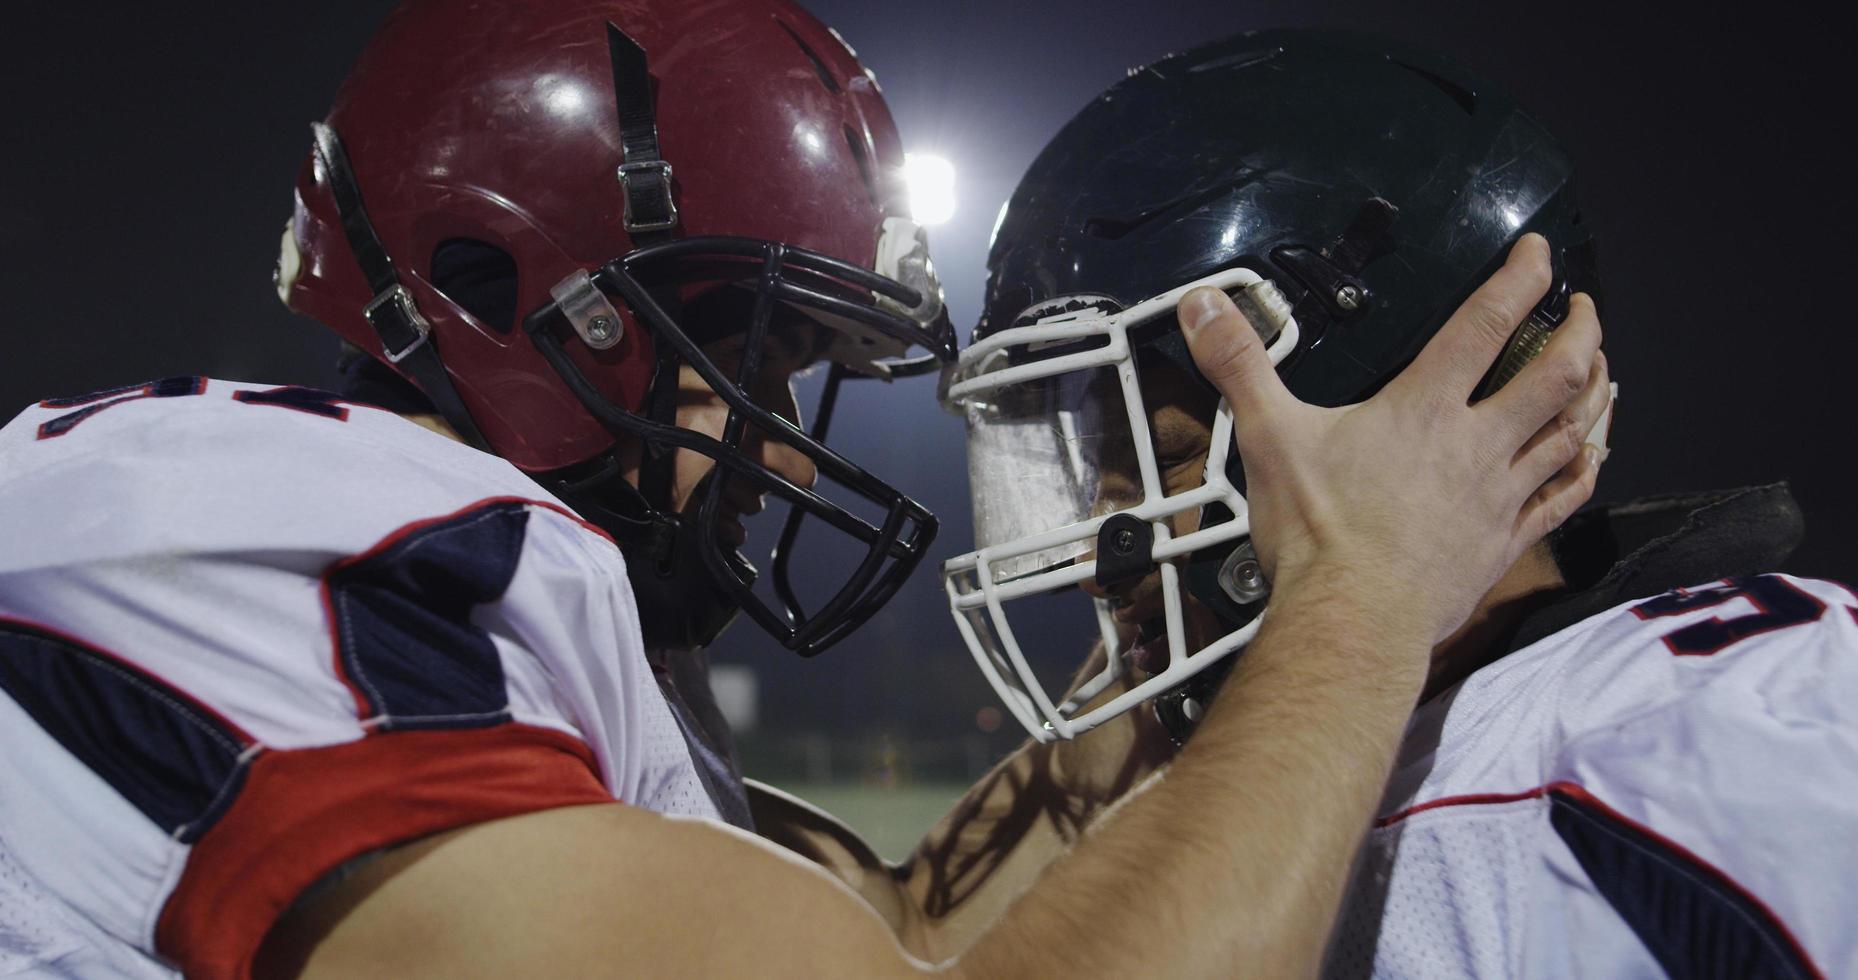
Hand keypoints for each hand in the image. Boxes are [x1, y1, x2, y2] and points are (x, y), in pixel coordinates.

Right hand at [1179, 234, 1607, 643]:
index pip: (1485, 324)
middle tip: (1583, 309)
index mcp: (1422, 408)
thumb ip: (1240, 366)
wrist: (1353, 621)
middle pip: (1553, 374)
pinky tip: (1593, 455)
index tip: (1540, 253)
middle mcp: (1475, 443)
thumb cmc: (1317, 534)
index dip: (1520, 279)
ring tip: (1602, 367)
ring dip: (1595, 393)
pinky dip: (1584, 468)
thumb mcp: (1268, 436)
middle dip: (1580, 333)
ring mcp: (1498, 495)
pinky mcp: (1503, 543)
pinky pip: (1562, 498)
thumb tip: (1203, 306)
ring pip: (1570, 431)